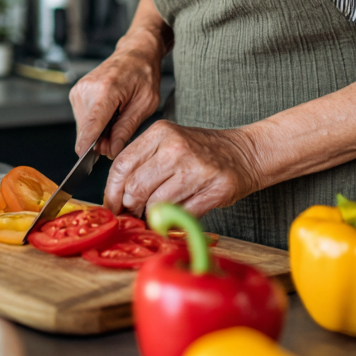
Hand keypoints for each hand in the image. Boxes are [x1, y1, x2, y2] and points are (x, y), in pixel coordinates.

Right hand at [69, 32, 162, 158]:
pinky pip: (83, 119)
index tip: (82, 163)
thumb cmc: (144, 74)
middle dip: (101, 140)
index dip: (87, 145)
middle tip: (121, 134)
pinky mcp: (76, 93)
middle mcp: (87, 88)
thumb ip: (126, 129)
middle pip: (87, 130)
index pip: (92, 124)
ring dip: (99, 131)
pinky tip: (109, 113)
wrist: (135, 52)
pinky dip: (95, 123)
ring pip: (84, 127)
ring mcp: (79, 90)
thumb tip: (112, 151)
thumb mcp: (145, 103)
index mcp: (107, 89)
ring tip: (117, 116)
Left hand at [102, 121, 261, 217]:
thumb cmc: (200, 151)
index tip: (111, 206)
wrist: (244, 153)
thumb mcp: (168, 143)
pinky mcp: (214, 189)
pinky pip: (181, 215)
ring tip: (156, 216)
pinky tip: (176, 217)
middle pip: (136, 188)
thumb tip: (116, 197)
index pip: (122, 165)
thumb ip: (142, 163)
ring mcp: (196, 168)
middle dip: (131, 207)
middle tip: (134, 214)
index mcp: (160, 132)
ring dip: (152, 217)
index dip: (111, 191)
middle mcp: (176, 147)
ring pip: (156, 205)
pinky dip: (174, 222)